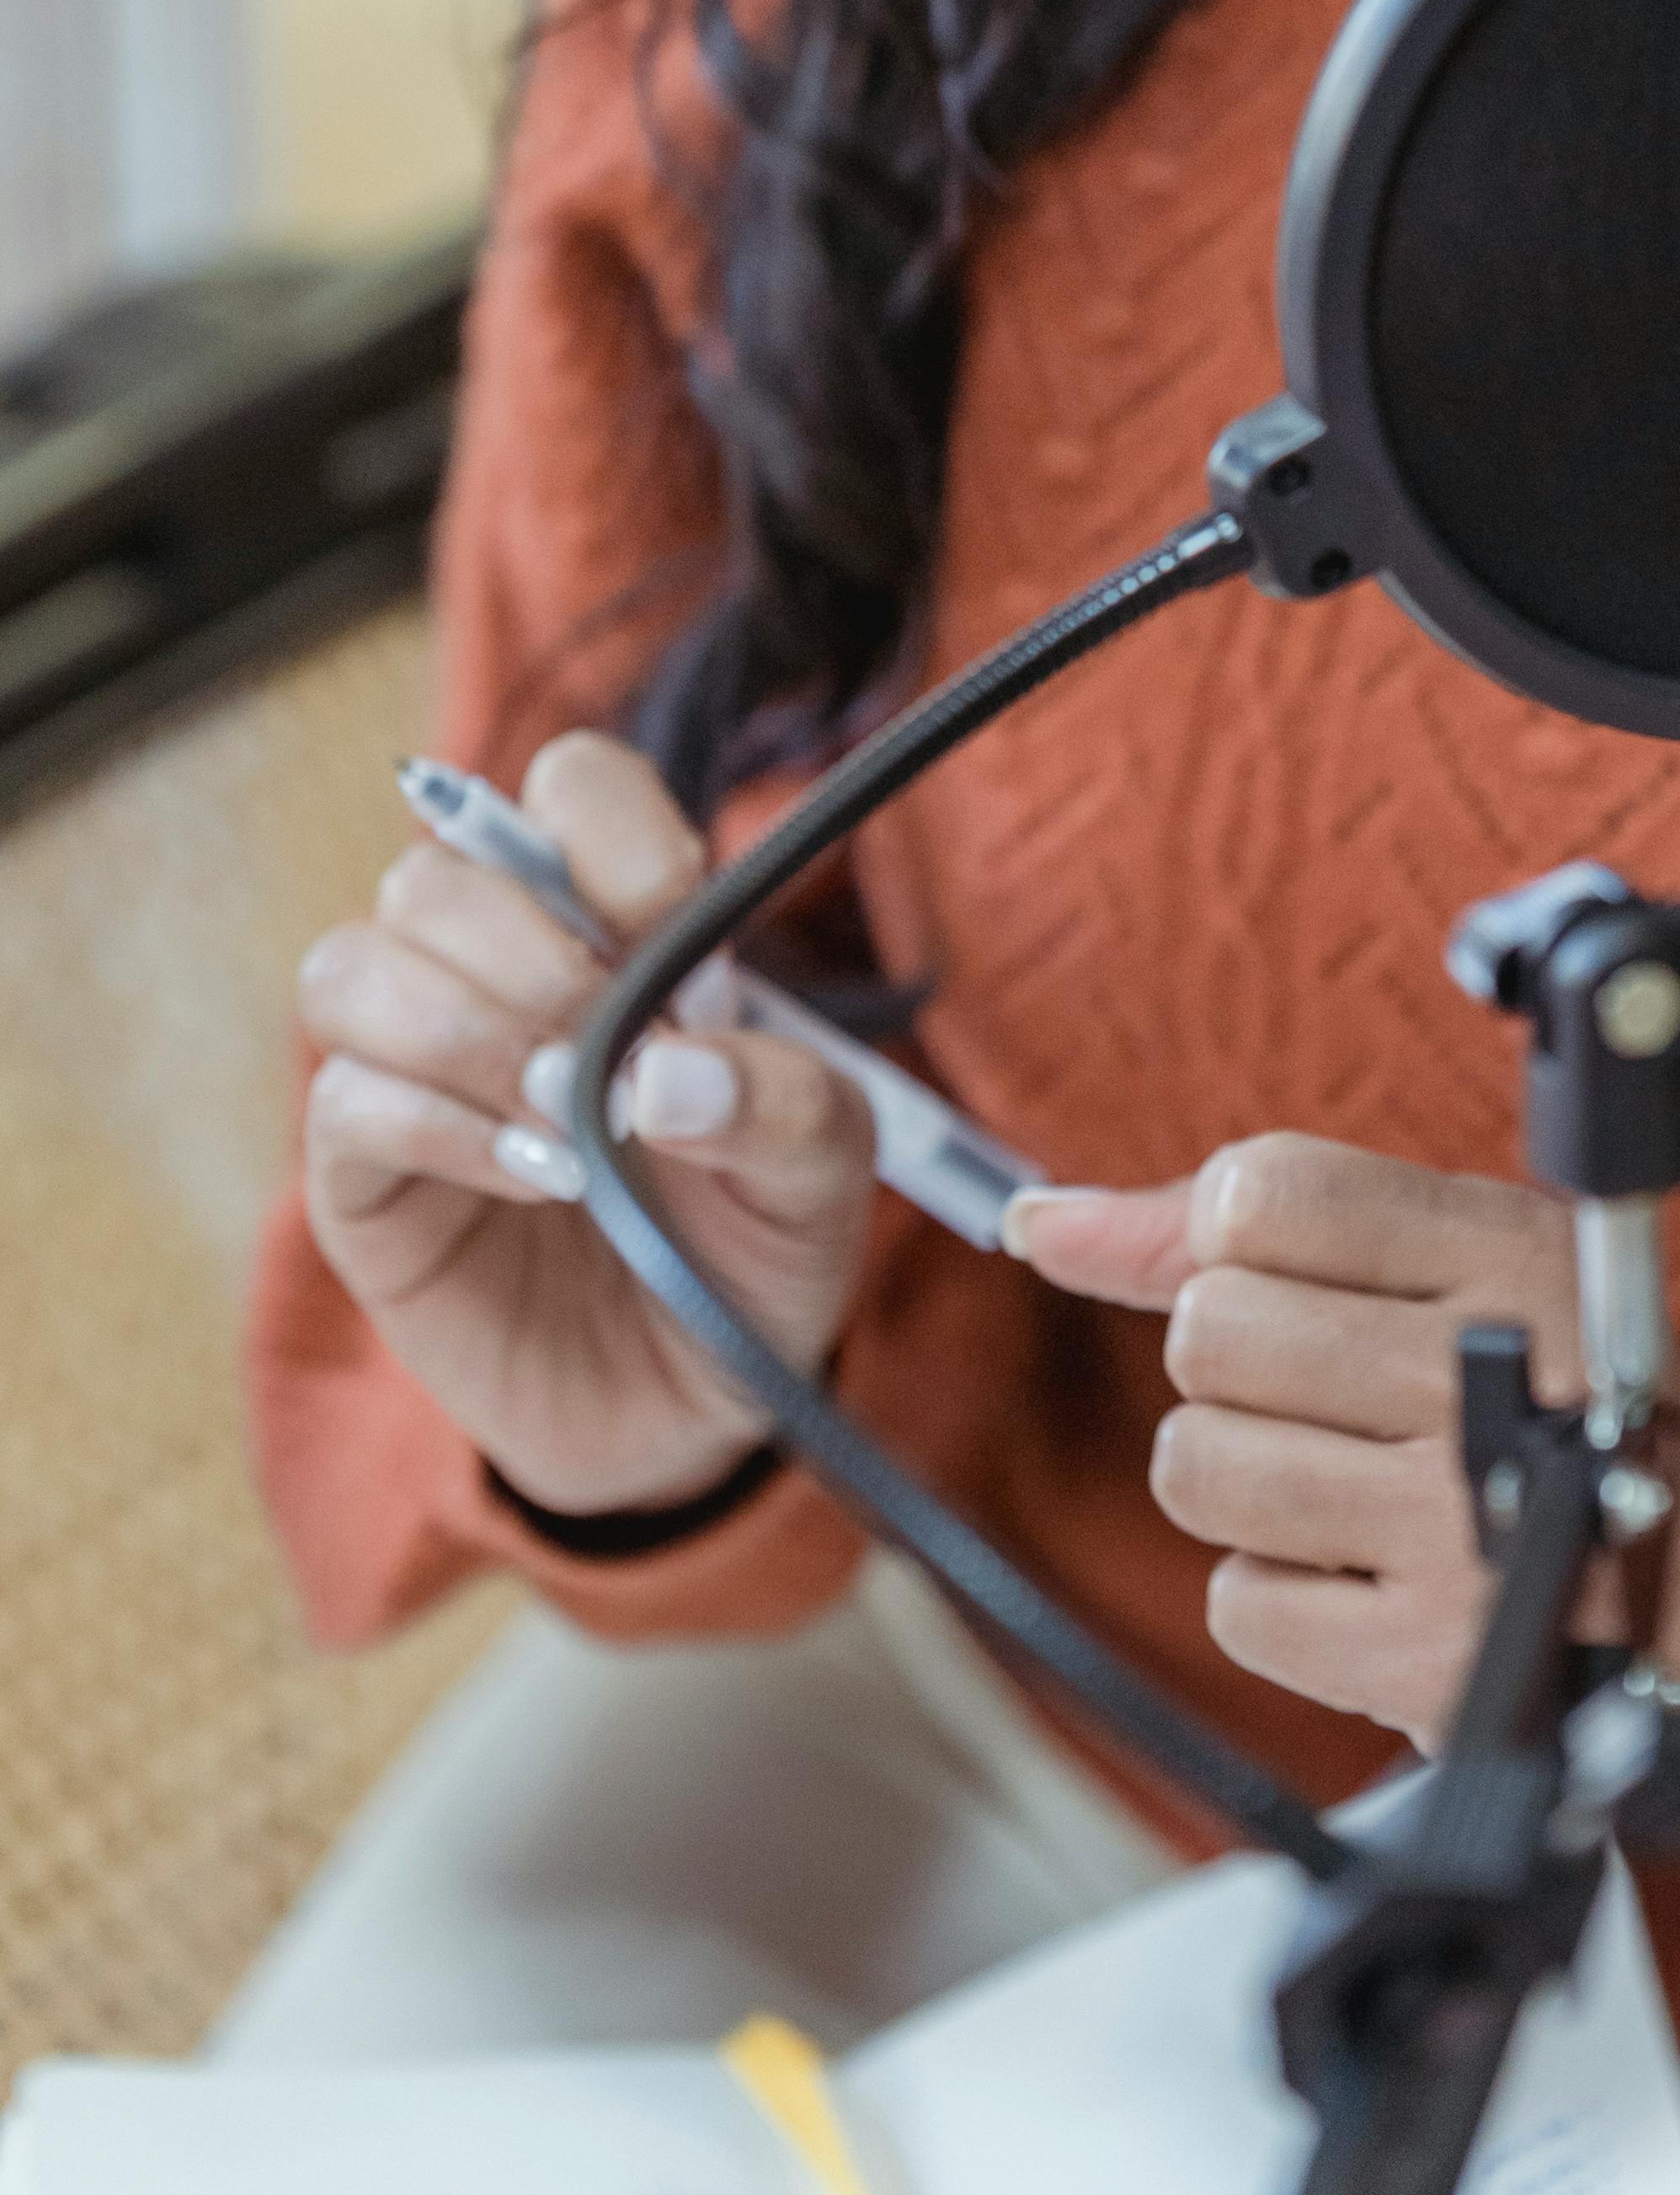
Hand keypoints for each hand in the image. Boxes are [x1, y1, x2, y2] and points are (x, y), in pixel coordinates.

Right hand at [298, 730, 875, 1517]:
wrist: (695, 1407)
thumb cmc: (753, 1250)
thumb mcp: (823, 1176)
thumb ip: (784, 1104)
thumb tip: (666, 1077)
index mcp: (613, 923)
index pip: (568, 787)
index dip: (611, 837)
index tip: (670, 929)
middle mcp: (494, 971)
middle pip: (439, 872)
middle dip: (533, 954)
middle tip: (614, 1060)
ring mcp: (413, 1070)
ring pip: (350, 966)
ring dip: (461, 1029)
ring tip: (568, 1123)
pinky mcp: (365, 1180)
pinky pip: (342, 1104)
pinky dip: (437, 1129)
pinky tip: (536, 1179)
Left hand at [1008, 1137, 1679, 1752]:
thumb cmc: (1552, 1390)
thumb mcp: (1452, 1257)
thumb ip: (1233, 1222)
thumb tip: (1037, 1219)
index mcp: (1507, 1253)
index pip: (1261, 1194)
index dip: (1238, 1244)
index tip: (1303, 1285)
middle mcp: (1484, 1376)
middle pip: (1209, 1331)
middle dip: (1245, 1372)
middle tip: (1346, 1398)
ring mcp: (1453, 1525)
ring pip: (1198, 1467)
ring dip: (1249, 1484)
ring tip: (1352, 1485)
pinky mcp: (1423, 1657)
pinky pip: (1236, 1605)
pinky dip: (1282, 1600)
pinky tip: (1368, 1574)